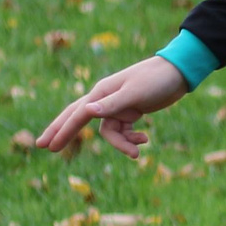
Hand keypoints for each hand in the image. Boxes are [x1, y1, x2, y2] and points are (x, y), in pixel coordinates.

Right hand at [36, 55, 192, 159]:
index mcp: (102, 92)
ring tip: (136, 153)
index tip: (46, 145)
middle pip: (79, 118)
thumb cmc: (155, 80)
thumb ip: (112, 104)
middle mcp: (105, 99)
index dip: (62, 130)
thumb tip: (86, 111)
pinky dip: (132, 138)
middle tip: (48, 148)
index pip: (77, 114)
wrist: (178, 73)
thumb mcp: (135, 93)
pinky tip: (145, 139)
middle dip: (65, 133)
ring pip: (110, 131)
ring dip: (122, 143)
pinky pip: (124, 130)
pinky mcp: (131, 111)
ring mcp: (118, 106)